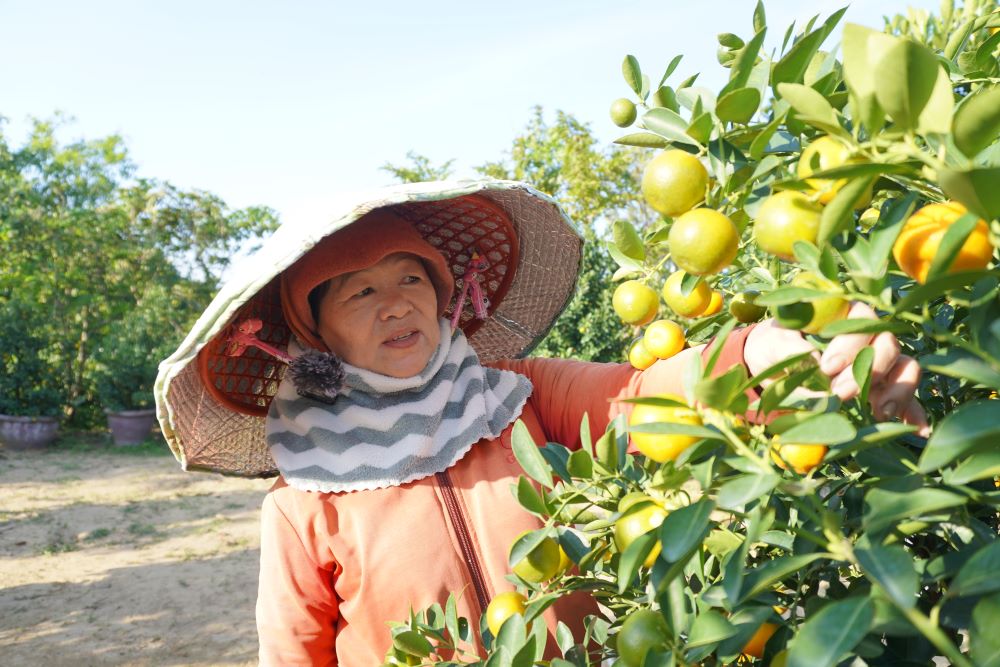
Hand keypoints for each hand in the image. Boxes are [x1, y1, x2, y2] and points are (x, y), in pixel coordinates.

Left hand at [744, 303, 929, 436]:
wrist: (771, 364)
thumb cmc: (774, 345)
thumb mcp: (774, 342)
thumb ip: (793, 351)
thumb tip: (817, 376)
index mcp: (845, 314)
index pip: (863, 320)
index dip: (850, 344)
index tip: (826, 367)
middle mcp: (869, 336)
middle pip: (889, 345)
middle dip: (870, 371)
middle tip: (842, 393)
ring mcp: (879, 363)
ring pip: (905, 368)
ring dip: (897, 391)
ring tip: (878, 413)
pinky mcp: (880, 389)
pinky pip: (907, 399)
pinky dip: (912, 414)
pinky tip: (918, 431)